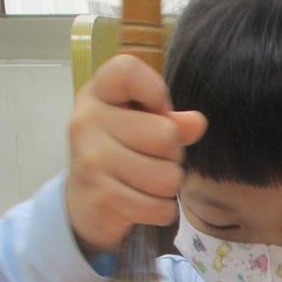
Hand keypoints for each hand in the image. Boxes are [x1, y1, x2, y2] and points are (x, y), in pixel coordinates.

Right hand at [65, 54, 207, 254]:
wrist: (84, 205)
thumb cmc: (121, 156)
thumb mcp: (142, 129)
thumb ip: (171, 122)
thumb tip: (197, 123)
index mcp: (98, 96)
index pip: (126, 70)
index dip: (155, 90)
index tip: (156, 111)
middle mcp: (88, 122)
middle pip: (166, 135)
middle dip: (171, 155)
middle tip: (150, 159)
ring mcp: (92, 161)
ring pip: (168, 176)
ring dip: (167, 187)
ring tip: (146, 183)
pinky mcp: (103, 198)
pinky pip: (160, 207)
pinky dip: (161, 211)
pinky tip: (142, 204)